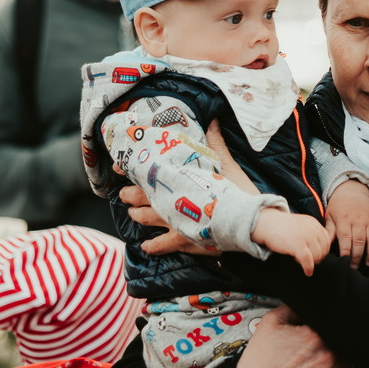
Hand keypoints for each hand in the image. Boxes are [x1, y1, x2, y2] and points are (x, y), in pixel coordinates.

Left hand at [122, 119, 256, 256]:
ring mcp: (173, 222)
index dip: (129, 169)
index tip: (119, 167)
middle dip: (129, 195)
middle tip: (125, 193)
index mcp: (175, 180)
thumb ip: (214, 143)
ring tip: (133, 214)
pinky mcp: (182, 240)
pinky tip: (146, 246)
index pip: (145, 171)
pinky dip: (151, 246)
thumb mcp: (225, 163)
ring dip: (136, 215)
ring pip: (144, 218)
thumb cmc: (236, 190)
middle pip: (138, 196)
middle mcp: (168, 201)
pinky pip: (160, 245)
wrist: (248, 219)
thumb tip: (212, 121)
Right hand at [235, 306, 357, 367]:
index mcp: (315, 335)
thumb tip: (313, 303)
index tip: (324, 333)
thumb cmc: (260, 354)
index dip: (331, 330)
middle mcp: (326, 356)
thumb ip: (296, 308)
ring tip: (326, 363)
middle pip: (344, 346)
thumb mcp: (272, 321)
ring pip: (349, 364)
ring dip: (342, 362)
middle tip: (322, 350)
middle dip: (335, 345)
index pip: (336, 327)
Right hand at [252, 209, 330, 276]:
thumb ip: (312, 233)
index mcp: (314, 223)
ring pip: (318, 256)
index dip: (322, 250)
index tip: (315, 255)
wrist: (266, 223)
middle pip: (324, 249)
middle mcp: (312, 229)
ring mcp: (306, 236)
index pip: (327, 240)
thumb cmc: (281, 227)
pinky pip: (309, 261)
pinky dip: (309, 268)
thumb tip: (320, 250)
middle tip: (307, 259)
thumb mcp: (301, 225)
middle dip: (318, 257)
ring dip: (312, 262)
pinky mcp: (298, 245)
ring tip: (301, 260)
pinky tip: (307, 271)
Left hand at [324, 180, 368, 268]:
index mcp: (344, 219)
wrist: (352, 190)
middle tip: (354, 267)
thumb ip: (329, 230)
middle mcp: (358, 220)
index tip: (344, 261)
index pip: (345, 238)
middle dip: (357, 256)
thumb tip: (326, 244)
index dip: (346, 251)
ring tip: (368, 263)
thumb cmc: (338, 206)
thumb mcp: (329, 215)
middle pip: (360, 241)